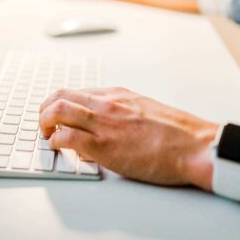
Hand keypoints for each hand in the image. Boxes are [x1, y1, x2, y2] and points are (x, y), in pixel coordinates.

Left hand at [39, 87, 217, 188]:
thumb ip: (121, 113)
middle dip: (45, 109)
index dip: (59, 102)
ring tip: (45, 133)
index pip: (75, 91)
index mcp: (116, 94)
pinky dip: (55, 141)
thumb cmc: (177, 132)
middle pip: (60, 96)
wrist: (195, 145)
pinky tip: (58, 148)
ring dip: (44, 122)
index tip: (55, 113)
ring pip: (58, 111)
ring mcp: (103, 123)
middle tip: (43, 122)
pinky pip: (66, 138)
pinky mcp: (104, 146)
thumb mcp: (145, 110)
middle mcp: (106, 104)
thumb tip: (103, 124)